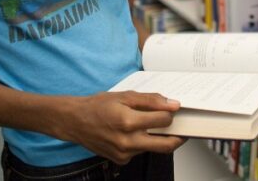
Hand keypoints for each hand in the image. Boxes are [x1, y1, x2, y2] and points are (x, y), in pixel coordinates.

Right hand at [59, 91, 185, 163]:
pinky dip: (143, 143)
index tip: (172, 110)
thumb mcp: (125, 96)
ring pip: (153, 148)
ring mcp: (124, 153)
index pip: (163, 121)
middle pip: (166, 145)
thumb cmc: (97, 107)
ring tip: (151, 126)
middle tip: (182, 129)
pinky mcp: (121, 160)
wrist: (75, 121)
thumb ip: (151, 100)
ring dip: (157, 138)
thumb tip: (171, 104)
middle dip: (178, 137)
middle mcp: (127, 141)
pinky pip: (140, 152)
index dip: (170, 114)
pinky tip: (134, 133)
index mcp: (128, 122)